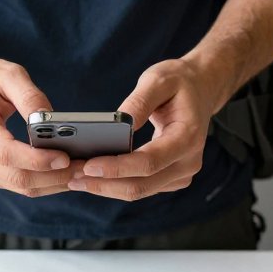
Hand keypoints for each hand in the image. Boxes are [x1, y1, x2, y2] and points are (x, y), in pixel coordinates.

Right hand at [0, 49, 80, 196]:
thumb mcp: (9, 74)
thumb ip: (30, 96)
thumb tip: (51, 121)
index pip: (6, 152)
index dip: (37, 160)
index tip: (65, 157)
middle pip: (16, 176)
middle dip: (54, 177)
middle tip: (84, 169)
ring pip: (19, 186)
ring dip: (52, 184)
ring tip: (79, 173)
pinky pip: (16, 186)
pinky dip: (42, 183)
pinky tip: (61, 173)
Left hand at [69, 58, 231, 201]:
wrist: (200, 91)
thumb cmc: (179, 82)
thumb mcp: (158, 79)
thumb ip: (139, 101)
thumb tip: (118, 124)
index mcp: (188, 137)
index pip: (149, 162)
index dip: (117, 168)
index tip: (88, 166)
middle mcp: (188, 162)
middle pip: (142, 185)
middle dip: (104, 184)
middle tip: (72, 178)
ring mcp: (182, 174)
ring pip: (139, 191)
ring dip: (106, 188)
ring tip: (75, 180)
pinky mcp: (172, 179)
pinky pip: (141, 188)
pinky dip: (116, 185)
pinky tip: (93, 177)